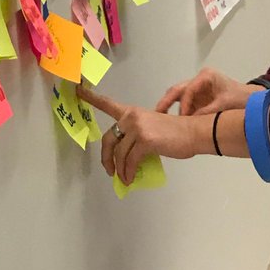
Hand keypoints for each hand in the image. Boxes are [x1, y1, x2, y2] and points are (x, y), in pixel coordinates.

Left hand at [77, 86, 203, 186]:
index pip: (108, 104)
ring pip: (119, 154)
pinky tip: (130, 179)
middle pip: (108, 139)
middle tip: (109, 171)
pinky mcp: (145, 141)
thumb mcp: (151, 128)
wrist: (192, 133)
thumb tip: (124, 161)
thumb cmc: (174, 133)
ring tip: (124, 179)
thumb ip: (135, 137)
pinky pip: (129, 162)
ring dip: (119, 170)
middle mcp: (131, 117)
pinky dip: (128, 173)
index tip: (77, 90)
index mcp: (132, 112)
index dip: (91, 98)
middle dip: (106, 158)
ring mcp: (137, 128)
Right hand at [155, 68, 258, 115]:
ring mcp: (197, 87)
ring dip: (169, 106)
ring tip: (160, 119)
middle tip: (156, 114)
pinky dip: (177, 111)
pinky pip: (183, 102)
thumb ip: (209, 111)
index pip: (189, 89)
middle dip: (166, 101)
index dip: (184, 104)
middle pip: (178, 89)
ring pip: (178, 94)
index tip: (182, 118)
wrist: (249, 99)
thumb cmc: (239, 98)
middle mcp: (199, 79)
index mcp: (206, 76)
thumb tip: (193, 121)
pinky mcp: (197, 96)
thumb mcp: (225, 104)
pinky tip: (171, 121)